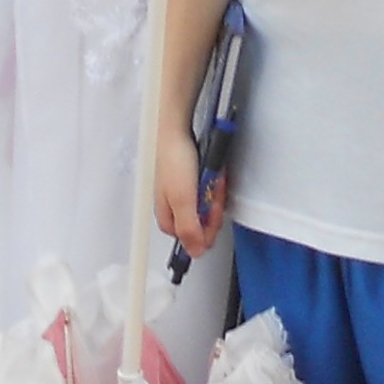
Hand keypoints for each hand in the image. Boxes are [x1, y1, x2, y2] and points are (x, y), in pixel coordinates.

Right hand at [154, 115, 219, 257]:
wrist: (176, 129)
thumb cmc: (174, 160)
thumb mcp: (183, 200)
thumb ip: (189, 229)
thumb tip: (195, 253)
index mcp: (168, 219)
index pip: (194, 240)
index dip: (208, 228)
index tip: (211, 211)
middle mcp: (175, 210)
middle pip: (204, 223)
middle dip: (213, 206)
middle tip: (212, 189)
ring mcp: (185, 196)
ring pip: (209, 206)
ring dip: (215, 192)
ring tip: (212, 177)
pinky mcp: (192, 183)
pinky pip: (210, 191)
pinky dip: (215, 182)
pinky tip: (213, 172)